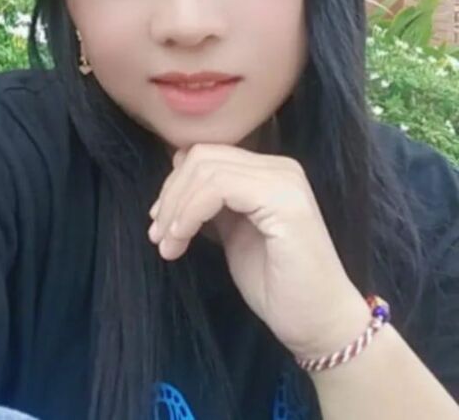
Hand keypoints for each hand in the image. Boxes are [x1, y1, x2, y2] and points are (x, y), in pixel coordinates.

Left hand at [148, 143, 369, 359]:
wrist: (320, 324)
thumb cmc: (278, 286)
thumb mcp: (234, 233)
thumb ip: (213, 203)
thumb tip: (177, 180)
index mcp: (269, 171)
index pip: (208, 154)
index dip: (175, 184)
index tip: (159, 222)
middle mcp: (280, 167)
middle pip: (203, 156)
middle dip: (170, 194)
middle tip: (157, 235)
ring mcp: (284, 180)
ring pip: (206, 169)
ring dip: (175, 208)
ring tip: (167, 244)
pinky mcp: (283, 200)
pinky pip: (218, 189)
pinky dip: (189, 213)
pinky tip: (180, 241)